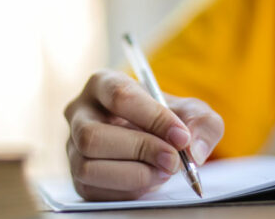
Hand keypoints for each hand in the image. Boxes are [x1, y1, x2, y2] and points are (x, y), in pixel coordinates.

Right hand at [64, 69, 223, 200]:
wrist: (156, 142)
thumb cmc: (168, 120)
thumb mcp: (193, 112)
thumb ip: (202, 123)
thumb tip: (193, 150)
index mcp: (103, 83)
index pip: (119, 96)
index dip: (152, 118)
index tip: (181, 136)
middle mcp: (79, 113)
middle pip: (93, 135)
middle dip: (139, 151)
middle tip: (173, 160)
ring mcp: (73, 146)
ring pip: (88, 166)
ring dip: (133, 175)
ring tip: (163, 172)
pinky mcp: (77, 177)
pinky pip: (92, 190)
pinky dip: (126, 191)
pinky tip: (148, 182)